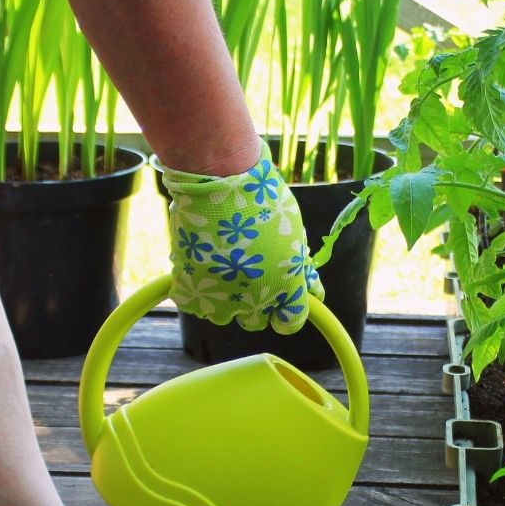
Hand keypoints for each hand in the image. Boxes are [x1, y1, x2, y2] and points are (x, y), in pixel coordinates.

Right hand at [156, 142, 323, 334]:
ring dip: (224, 297)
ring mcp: (221, 301)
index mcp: (286, 289)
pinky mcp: (191, 292)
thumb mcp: (294, 233)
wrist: (219, 182)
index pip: (290, 323)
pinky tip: (203, 264)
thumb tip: (313, 288)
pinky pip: (197, 304)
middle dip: (255, 300)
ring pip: (225, 315)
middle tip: (248, 268)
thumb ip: (301, 268)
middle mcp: (255, 303)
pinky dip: (199, 289)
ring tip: (223, 263)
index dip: (287, 310)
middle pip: (256, 321)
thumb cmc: (261, 202)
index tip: (282, 294)